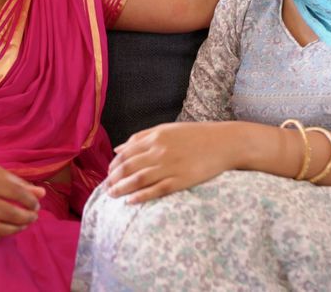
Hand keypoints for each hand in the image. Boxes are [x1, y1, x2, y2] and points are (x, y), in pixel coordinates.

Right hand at [0, 164, 45, 244]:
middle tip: (33, 217)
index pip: (12, 191)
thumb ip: (18, 183)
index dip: (29, 200)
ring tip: (23, 225)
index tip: (36, 205)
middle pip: (5, 211)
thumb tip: (41, 194)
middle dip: (24, 217)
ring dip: (13, 229)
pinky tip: (5, 233)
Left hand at [106, 122, 236, 203]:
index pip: (125, 153)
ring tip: (113, 195)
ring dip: (122, 188)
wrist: (224, 143)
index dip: (113, 165)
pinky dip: (141, 196)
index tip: (108, 174)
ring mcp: (170, 166)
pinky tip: (131, 201)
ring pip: (138, 179)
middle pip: (128, 167)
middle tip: (106, 188)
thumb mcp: (167, 130)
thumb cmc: (195, 135)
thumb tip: (118, 149)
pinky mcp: (181, 180)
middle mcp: (160, 151)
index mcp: (155, 137)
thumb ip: (141, 137)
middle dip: (113, 179)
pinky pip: (156, 190)